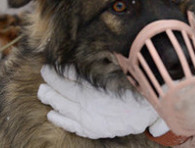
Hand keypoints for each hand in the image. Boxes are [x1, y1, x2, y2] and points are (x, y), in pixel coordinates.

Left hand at [38, 65, 168, 138]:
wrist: (150, 107)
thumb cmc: (133, 86)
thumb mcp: (113, 72)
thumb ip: (92, 69)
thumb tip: (72, 66)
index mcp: (89, 92)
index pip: (63, 83)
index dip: (52, 75)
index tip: (46, 68)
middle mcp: (85, 108)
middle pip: (59, 97)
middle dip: (49, 87)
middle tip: (43, 80)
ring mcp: (88, 120)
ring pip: (62, 111)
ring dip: (51, 101)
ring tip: (44, 94)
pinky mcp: (93, 129)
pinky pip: (71, 126)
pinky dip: (60, 120)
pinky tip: (52, 115)